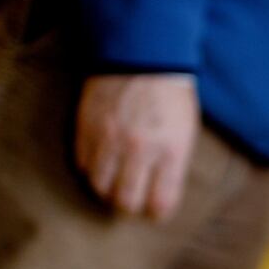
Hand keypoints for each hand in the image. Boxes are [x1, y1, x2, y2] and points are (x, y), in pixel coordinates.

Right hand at [76, 74, 198, 220]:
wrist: (141, 54)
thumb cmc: (170, 97)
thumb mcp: (185, 132)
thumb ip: (173, 166)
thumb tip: (160, 199)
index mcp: (170, 150)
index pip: (160, 203)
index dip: (157, 213)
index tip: (155, 211)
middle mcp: (139, 148)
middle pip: (126, 202)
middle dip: (130, 207)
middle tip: (132, 200)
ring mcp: (109, 139)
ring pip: (99, 187)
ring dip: (107, 191)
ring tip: (115, 183)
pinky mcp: (87, 128)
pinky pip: (83, 165)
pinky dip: (91, 170)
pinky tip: (101, 164)